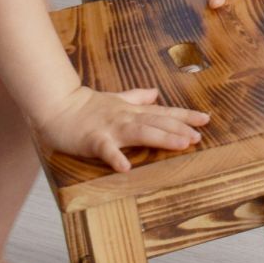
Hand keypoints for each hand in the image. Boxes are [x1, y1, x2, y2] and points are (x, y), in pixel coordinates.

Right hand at [35, 85, 210, 174]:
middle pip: (158, 122)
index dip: (185, 116)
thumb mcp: (115, 99)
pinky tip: (126, 168)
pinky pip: (106, 150)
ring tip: (181, 145)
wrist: (57, 105)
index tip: (206, 119)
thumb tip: (155, 93)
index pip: (164, 112)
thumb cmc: (86, 106)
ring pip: (141, 132)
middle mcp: (126, 117)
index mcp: (132, 111)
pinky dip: (116, 158)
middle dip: (180, 129)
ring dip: (162, 138)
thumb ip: (137, 97)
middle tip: (199, 137)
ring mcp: (111, 128)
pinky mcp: (94, 139)